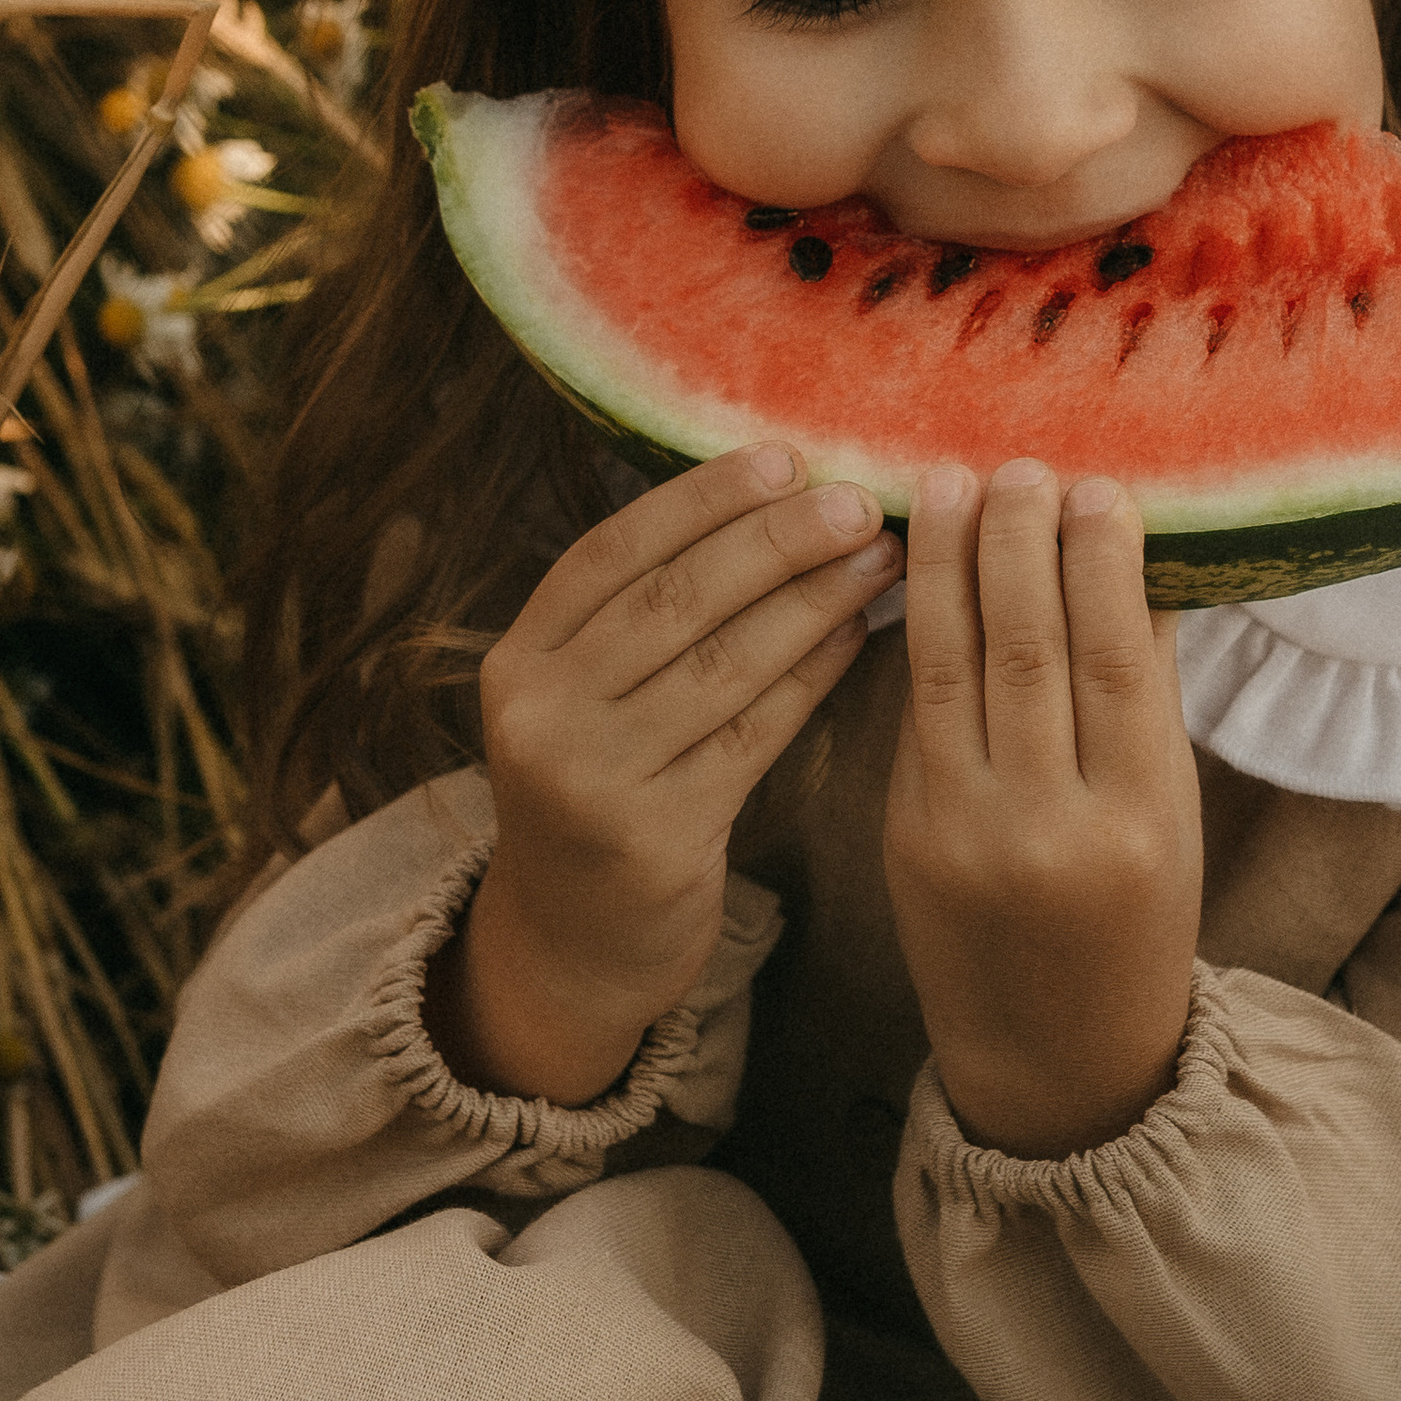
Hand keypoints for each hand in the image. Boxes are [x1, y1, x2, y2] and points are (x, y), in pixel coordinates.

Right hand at [429, 444, 900, 1105]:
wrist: (570, 944)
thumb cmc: (601, 789)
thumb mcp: (585, 697)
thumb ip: (643, 611)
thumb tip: (768, 495)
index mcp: (520, 658)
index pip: (612, 551)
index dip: (700, 499)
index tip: (782, 456)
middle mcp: (543, 713)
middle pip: (675, 599)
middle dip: (776, 540)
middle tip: (859, 500)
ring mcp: (594, 778)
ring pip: (723, 663)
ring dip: (812, 600)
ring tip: (881, 558)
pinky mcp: (656, 836)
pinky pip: (754, 734)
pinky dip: (814, 675)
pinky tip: (862, 636)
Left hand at [883, 461, 1202, 1160]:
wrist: (1057, 1061)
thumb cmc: (1136, 918)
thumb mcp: (1171, 816)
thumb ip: (1145, 696)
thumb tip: (1128, 555)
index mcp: (1145, 818)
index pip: (1118, 658)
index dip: (1102, 563)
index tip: (1095, 486)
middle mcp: (1054, 825)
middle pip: (1029, 648)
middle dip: (1018, 542)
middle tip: (1018, 464)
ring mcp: (967, 832)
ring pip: (953, 665)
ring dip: (948, 562)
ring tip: (948, 481)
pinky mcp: (907, 836)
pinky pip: (912, 709)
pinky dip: (915, 626)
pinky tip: (916, 563)